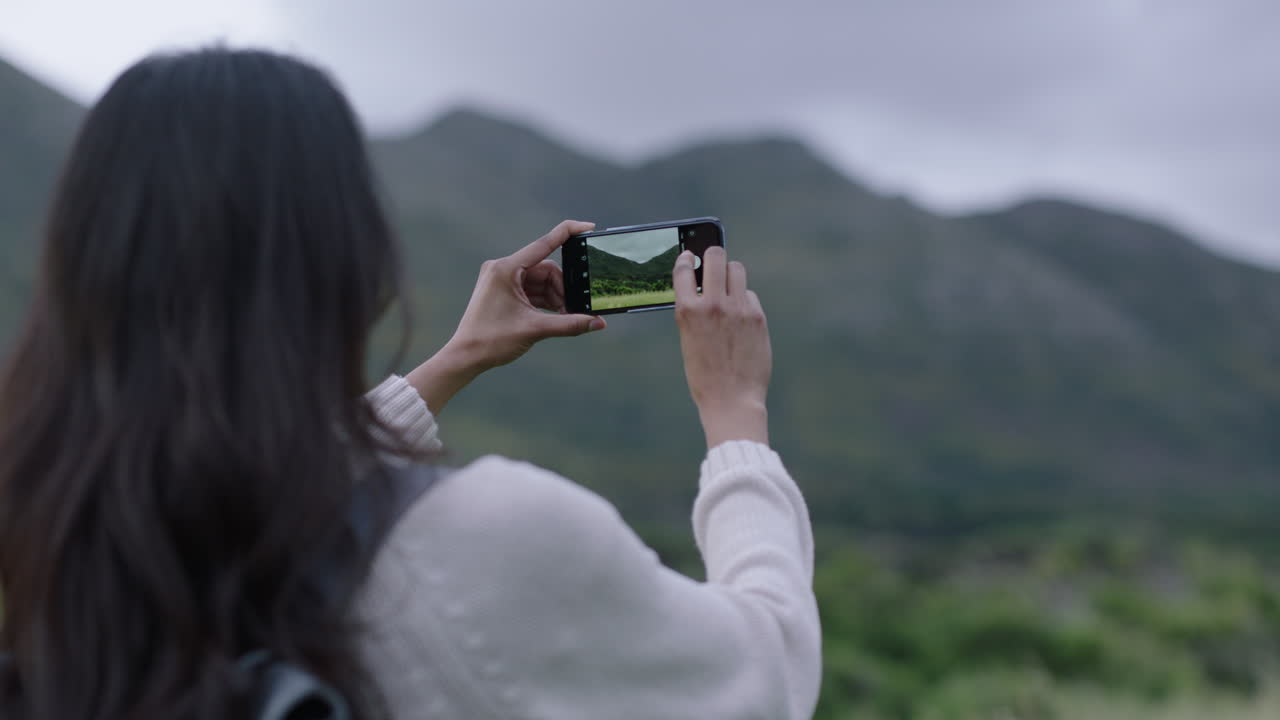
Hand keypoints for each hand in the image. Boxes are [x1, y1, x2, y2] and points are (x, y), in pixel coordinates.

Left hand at [406, 220, 605, 412]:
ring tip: (564, 317)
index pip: (544, 244)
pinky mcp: (503, 291)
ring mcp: (502, 280)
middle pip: (545, 270)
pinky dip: (545, 301)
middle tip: (574, 309)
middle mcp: (503, 269)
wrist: (466, 356)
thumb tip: (598, 323)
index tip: (588, 227)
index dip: (568, 233)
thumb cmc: (491, 340)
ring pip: (540, 281)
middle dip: (562, 289)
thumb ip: (569, 324)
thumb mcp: (535, 329)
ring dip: (555, 297)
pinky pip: (531, 290)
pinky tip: (555, 316)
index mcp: (506, 269)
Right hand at [673, 246, 771, 448]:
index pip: (684, 269)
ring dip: (731, 274)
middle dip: (713, 256)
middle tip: (713, 264)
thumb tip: (700, 287)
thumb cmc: (705, 375)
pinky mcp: (757, 316)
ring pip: (737, 269)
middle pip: (716, 256)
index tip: (690, 256)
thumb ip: (693, 311)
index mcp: (688, 311)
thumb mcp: (688, 339)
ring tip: (729, 288)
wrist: (731, 399)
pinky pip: (750, 294)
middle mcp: (712, 304)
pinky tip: (741, 316)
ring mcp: (737, 308)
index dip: (687, 259)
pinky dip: (745, 300)